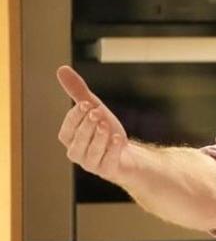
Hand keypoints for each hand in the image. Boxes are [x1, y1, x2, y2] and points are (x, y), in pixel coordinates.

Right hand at [55, 65, 131, 183]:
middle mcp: (78, 154)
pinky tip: (118, 139)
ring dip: (97, 138)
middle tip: (97, 112)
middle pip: (77, 143)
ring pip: (90, 154)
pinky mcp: (109, 171)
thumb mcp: (94, 109)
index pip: (66, 130)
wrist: (129, 155)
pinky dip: (112, 151)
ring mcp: (93, 165)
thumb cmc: (106, 131)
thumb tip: (61, 69)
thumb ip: (78, 92)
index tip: (86, 103)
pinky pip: (107, 163)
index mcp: (70, 140)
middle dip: (86, 126)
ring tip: (105, 124)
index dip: (75, 117)